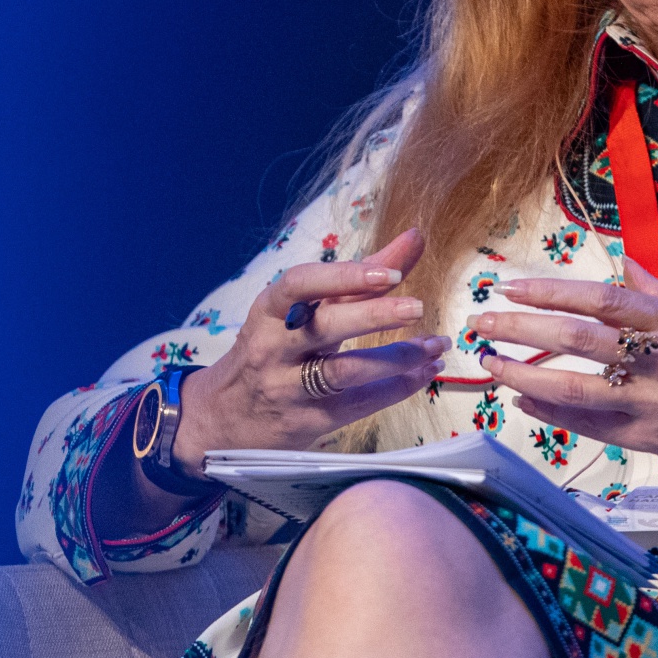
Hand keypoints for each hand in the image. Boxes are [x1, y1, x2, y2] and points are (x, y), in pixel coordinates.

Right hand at [174, 228, 446, 468]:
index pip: (300, 285)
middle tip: (417, 307)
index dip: (344, 277)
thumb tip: (414, 237)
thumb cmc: (275, 350)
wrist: (222, 419)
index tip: (389, 274)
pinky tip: (424, 373)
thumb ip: (359, 277)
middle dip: (374, 316)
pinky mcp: (308, 420)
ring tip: (435, 346)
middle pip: (325, 327)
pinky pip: (357, 404)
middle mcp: (275, 347)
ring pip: (344, 372)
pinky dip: (397, 388)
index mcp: (270, 311)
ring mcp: (289, 387)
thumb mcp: (302, 311)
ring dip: (396, 358)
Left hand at [472, 257, 657, 496]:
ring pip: (573, 385)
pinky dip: (550, 410)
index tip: (512, 287)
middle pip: (575, 339)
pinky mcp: (648, 440)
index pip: (600, 299)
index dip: (550, 292)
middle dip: (520, 329)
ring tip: (487, 363)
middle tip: (481, 321)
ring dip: (521, 373)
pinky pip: (588, 424)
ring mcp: (652, 402)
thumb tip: (624, 263)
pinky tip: (520, 399)